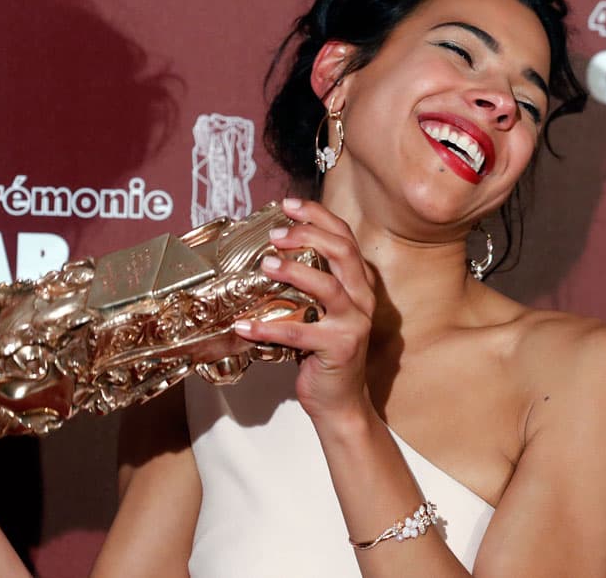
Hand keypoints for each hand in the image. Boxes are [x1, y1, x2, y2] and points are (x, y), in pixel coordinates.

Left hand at [233, 198, 375, 422]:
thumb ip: (307, 284)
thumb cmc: (322, 352)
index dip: (318, 216)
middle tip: (276, 234)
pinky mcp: (339, 349)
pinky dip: (268, 328)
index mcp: (359, 284)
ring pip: (327, 286)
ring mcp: (353, 324)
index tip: (289, 205)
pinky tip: (244, 326)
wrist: (339, 401)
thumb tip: (268, 254)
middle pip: (342, 252)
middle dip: (307, 235)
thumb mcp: (319, 311)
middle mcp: (362, 299)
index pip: (345, 237)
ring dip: (293, 272)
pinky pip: (298, 333)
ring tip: (266, 265)